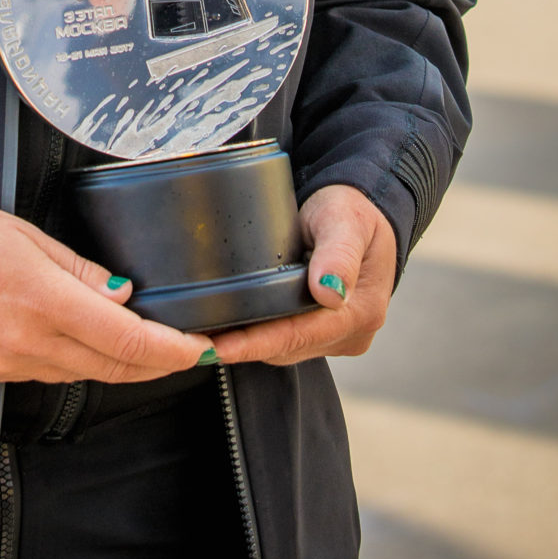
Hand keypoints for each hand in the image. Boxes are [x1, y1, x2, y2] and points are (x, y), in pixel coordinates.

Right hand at [0, 194, 213, 387]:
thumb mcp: (29, 236)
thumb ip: (82, 272)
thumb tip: (125, 295)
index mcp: (44, 302)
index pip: (127, 340)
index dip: (172, 349)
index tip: (200, 347)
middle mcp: (28, 343)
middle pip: (112, 367)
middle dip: (157, 363)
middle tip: (187, 351)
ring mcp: (7, 364)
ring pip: (82, 374)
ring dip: (117, 363)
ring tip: (142, 342)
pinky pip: (48, 375)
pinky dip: (75, 361)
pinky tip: (83, 341)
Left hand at [209, 184, 396, 367]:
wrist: (359, 210)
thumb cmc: (351, 209)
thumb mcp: (346, 219)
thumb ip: (339, 252)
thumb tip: (329, 293)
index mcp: (362, 311)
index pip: (300, 335)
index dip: (256, 343)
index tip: (218, 347)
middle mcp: (351, 333)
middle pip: (288, 347)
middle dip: (243, 347)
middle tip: (195, 343)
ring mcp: (337, 336)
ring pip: (283, 348)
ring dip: (247, 343)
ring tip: (203, 337)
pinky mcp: (322, 332)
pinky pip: (285, 339)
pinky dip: (258, 334)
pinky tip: (228, 327)